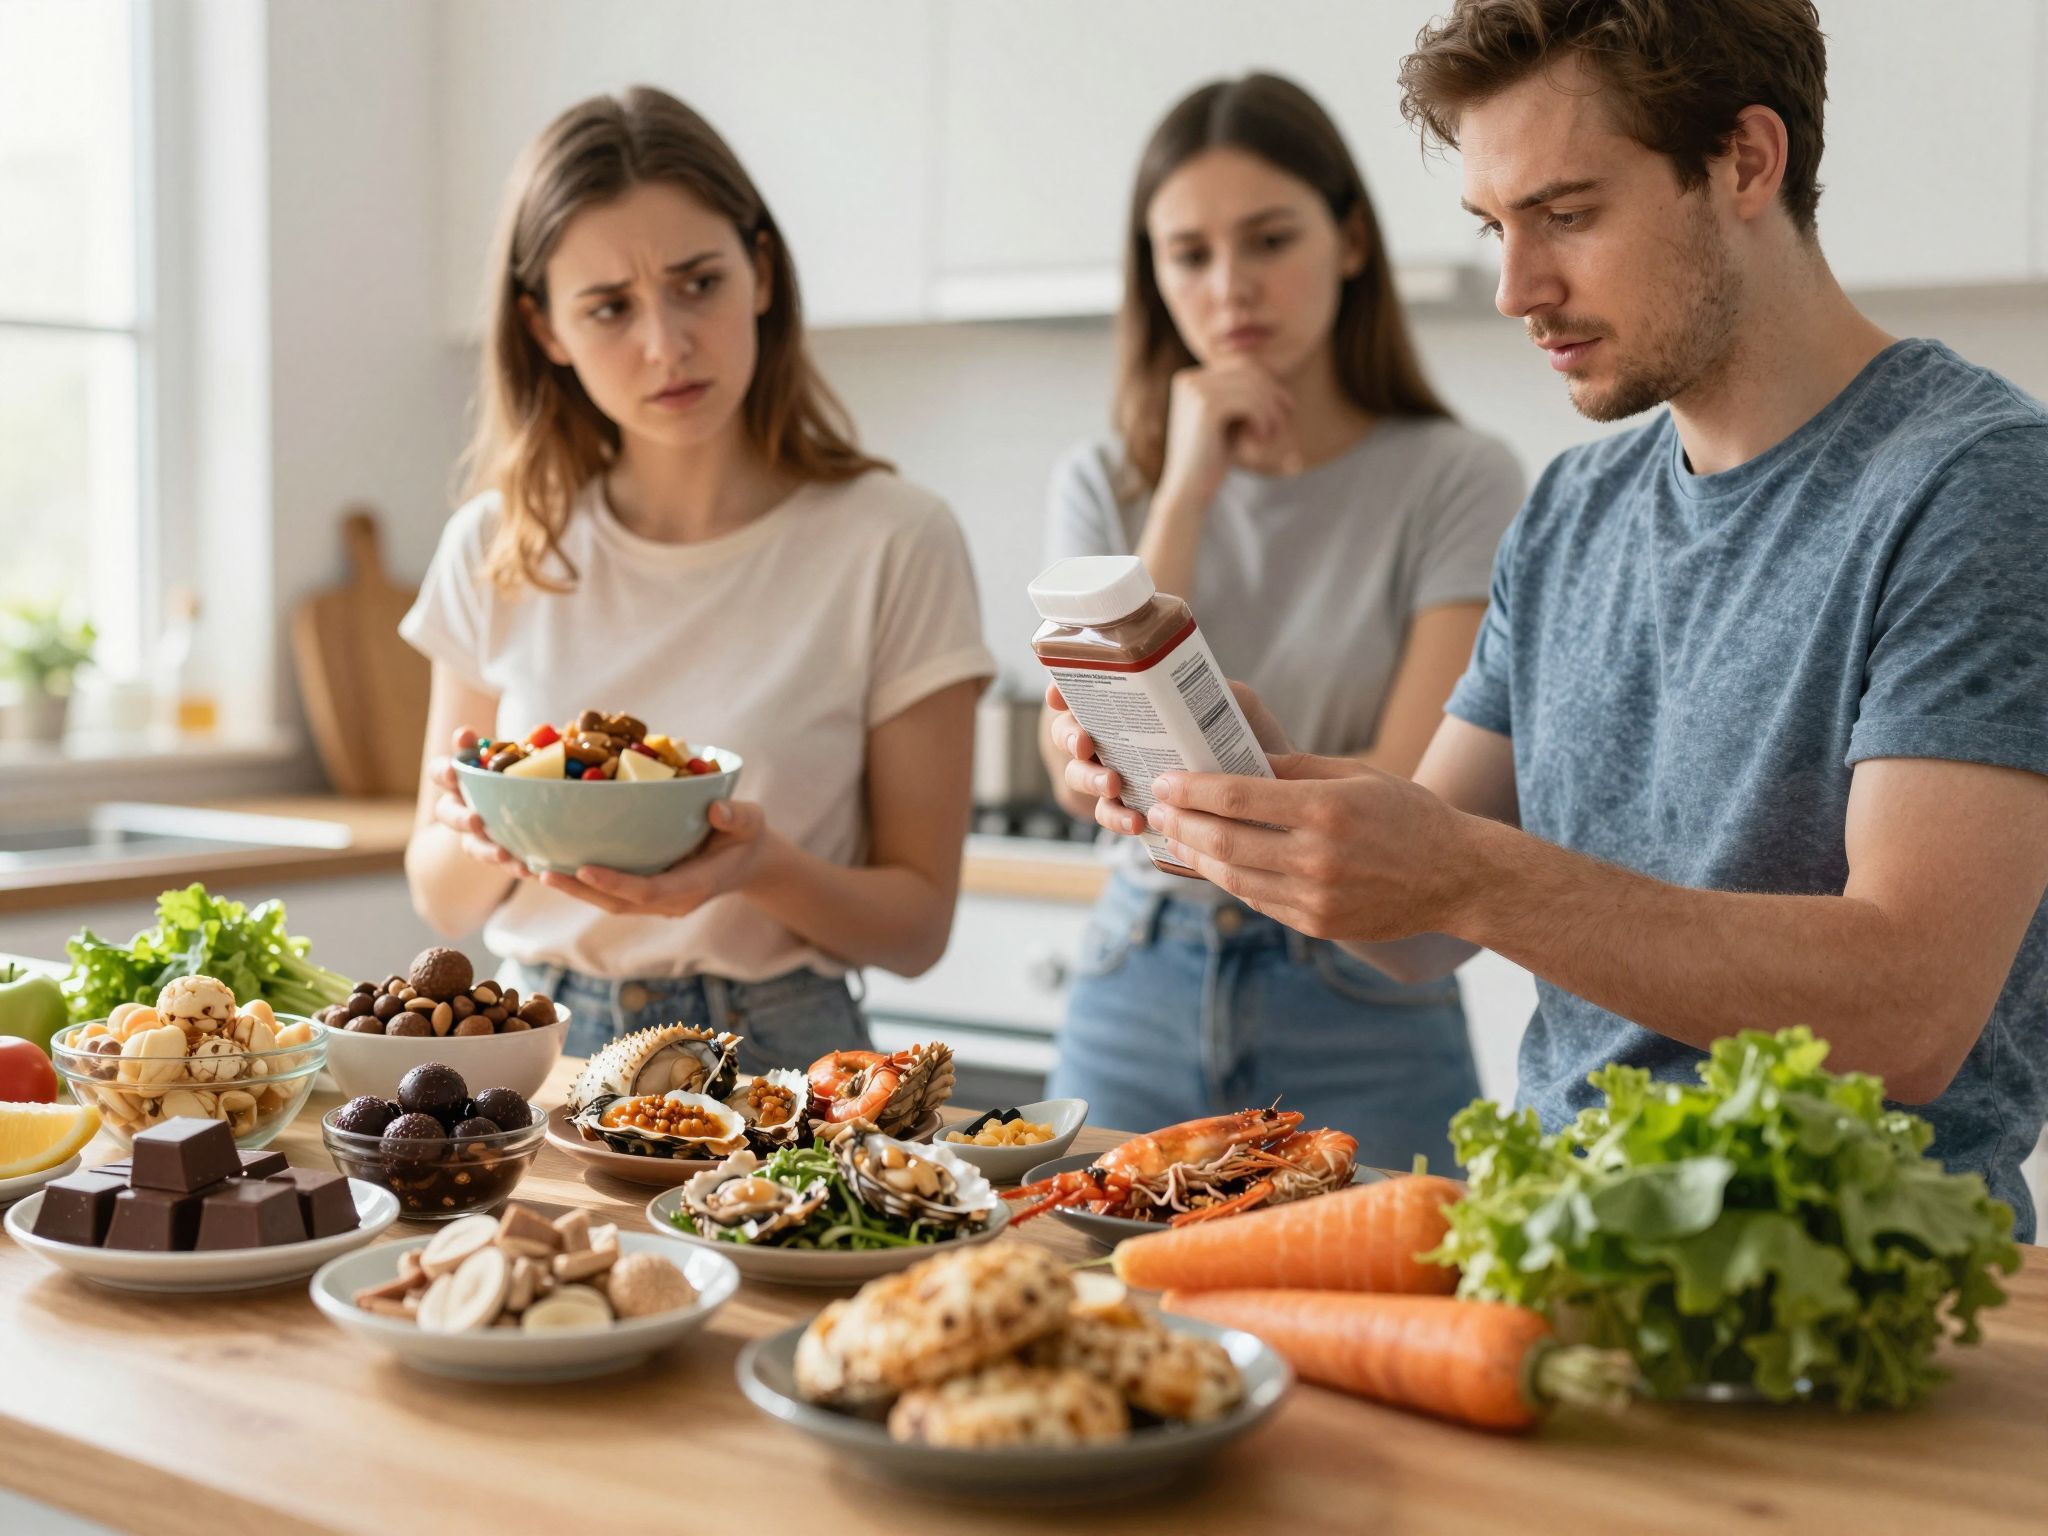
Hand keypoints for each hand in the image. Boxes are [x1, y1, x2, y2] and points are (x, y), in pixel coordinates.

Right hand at [429, 727, 531, 877]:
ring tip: (503, 855)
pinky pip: (502, 863)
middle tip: (476, 820)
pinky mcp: (496, 854)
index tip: (454, 771)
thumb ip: (513, 747)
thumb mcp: (517, 757)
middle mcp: (461, 807)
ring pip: (472, 845)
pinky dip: (514, 866)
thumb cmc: (519, 773)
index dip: (444, 772)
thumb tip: (529, 731)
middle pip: (448, 813)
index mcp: (460, 779)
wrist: (528, 808)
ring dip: (486, 850)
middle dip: (461, 818)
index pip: (441, 772)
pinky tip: (530, 868)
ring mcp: (476, 835)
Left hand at [537, 799, 773, 916]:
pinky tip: (548, 863)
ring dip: (569, 888)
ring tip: (531, 868)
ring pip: (604, 900)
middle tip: (539, 871)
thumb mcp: (750, 822)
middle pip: (615, 902)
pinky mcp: (642, 892)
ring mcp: (653, 901)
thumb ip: (737, 817)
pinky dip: (578, 880)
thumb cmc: (746, 836)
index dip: (615, 882)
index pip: (648, 889)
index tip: (584, 868)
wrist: (747, 860)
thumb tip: (718, 810)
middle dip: (577, 890)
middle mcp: (667, 901)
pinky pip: (606, 890)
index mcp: (691, 887)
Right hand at [1045, 679, 1294, 839]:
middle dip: (1069, 736)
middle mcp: (1120, 738)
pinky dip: (1118, 820)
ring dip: (1089, 779)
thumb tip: (1196, 684)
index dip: (1064, 692)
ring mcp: (1122, 775)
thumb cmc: (1252, 739)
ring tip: (1113, 783)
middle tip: (1086, 742)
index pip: (1086, 691)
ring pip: (1082, 776)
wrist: (1274, 792)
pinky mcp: (1135, 810)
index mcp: (1135, 704)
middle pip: (1070, 733)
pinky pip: (1112, 817)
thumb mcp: (1239, 704)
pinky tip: (1137, 822)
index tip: (1060, 697)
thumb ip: (1217, 690)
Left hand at [1145, 754, 1472, 940]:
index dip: (1192, 789)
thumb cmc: (1408, 815)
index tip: (1165, 781)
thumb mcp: (1357, 775)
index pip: (1237, 797)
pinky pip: (1259, 901)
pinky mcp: (1318, 924)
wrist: (1456, 877)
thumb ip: (1295, 769)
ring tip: (1175, 836)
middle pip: (1225, 842)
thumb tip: (1239, 760)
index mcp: (1325, 809)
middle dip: (1182, 823)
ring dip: (1196, 856)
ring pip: (1234, 878)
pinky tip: (1213, 863)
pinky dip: (1229, 881)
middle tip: (1156, 809)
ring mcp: (1316, 897)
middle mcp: (1317, 857)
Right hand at [1158, 359, 1298, 504]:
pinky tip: (1260, 439)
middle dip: (1274, 396)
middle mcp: (1188, 379)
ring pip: (1253, 386)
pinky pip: (1251, 402)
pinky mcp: (1206, 406)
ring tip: (1271, 435)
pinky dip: (1264, 420)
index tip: (1286, 410)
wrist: (1188, 491)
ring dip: (1271, 411)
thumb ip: (1241, 396)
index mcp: (1188, 379)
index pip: (1241, 367)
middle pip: (1249, 372)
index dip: (1269, 386)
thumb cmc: (1211, 460)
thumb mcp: (1227, 422)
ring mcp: (1195, 391)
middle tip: (1284, 423)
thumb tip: (1272, 376)